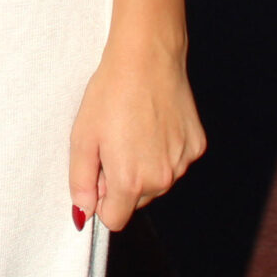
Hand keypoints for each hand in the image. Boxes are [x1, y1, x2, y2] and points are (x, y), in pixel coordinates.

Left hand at [70, 33, 204, 232]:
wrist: (147, 57)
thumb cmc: (110, 93)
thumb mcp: (82, 136)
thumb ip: (80, 181)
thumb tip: (83, 212)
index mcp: (130, 180)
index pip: (114, 219)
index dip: (101, 199)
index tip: (98, 172)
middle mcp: (162, 179)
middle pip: (136, 201)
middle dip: (122, 181)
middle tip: (114, 142)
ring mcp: (182, 163)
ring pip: (157, 182)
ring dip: (144, 166)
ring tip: (134, 128)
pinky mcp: (196, 145)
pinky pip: (175, 161)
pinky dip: (164, 150)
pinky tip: (155, 122)